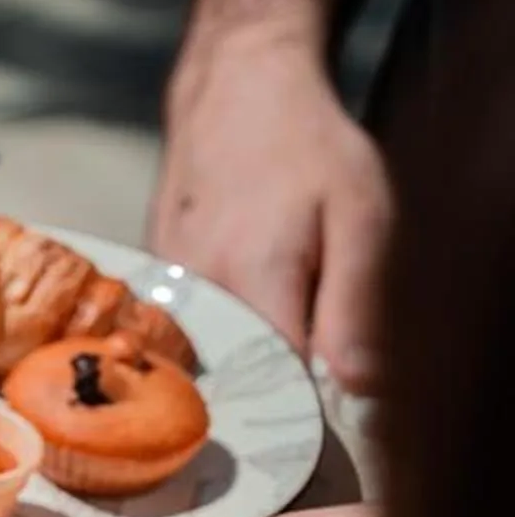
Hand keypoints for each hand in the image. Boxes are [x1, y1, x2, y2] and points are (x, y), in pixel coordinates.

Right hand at [150, 29, 393, 391]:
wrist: (236, 90)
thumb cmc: (308, 147)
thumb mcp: (363, 216)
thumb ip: (359, 306)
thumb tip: (361, 389)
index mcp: (253, 281)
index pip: (277, 386)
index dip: (306, 409)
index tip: (328, 426)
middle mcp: (197, 293)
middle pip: (234, 378)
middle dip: (273, 390)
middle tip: (311, 372)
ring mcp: (166, 287)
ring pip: (208, 356)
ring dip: (244, 359)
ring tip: (278, 325)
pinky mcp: (154, 279)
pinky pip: (189, 329)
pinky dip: (220, 332)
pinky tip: (246, 300)